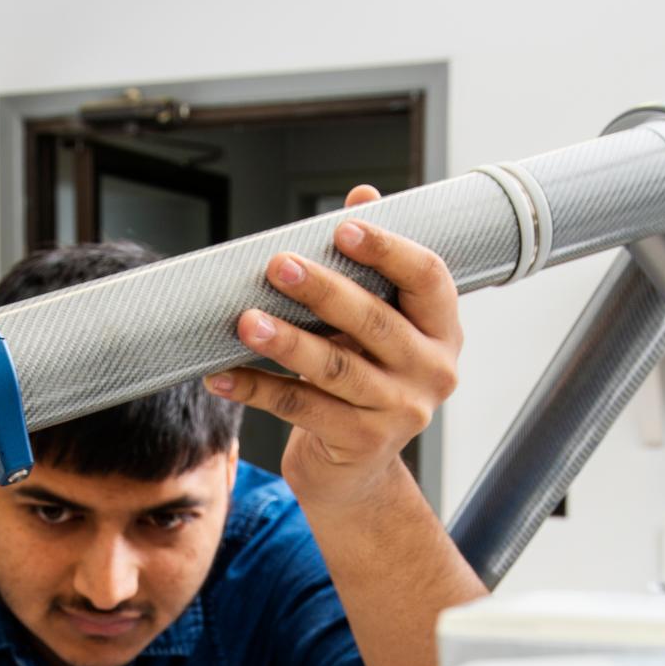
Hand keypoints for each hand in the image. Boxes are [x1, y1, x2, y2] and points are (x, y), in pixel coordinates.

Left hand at [205, 184, 462, 510]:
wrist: (353, 471)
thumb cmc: (362, 383)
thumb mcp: (374, 326)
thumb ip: (372, 266)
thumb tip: (362, 194)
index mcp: (443, 330)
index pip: (428, 278)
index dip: (388, 250)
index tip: (343, 228)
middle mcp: (432, 372)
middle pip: (373, 321)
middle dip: (322, 290)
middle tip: (276, 264)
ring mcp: (399, 412)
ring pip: (334, 368)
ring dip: (284, 342)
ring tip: (244, 321)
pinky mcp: (361, 444)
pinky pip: (300, 408)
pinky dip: (256, 390)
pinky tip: (221, 375)